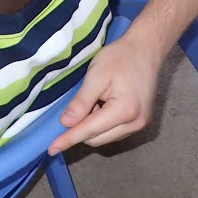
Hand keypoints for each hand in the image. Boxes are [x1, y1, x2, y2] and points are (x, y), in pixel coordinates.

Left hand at [47, 33, 161, 153]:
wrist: (146, 49)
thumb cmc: (121, 57)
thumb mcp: (96, 75)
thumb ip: (81, 102)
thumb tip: (65, 123)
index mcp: (125, 111)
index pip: (89, 131)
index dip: (68, 139)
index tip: (51, 149)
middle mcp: (135, 123)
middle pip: (97, 138)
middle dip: (81, 128)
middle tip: (76, 105)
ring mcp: (141, 124)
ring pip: (105, 137)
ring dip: (93, 126)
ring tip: (94, 100)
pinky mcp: (141, 122)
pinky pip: (115, 132)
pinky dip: (103, 124)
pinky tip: (102, 105)